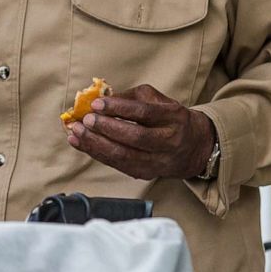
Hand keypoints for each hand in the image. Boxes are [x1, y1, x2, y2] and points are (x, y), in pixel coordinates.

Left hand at [67, 84, 216, 180]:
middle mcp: (169, 141)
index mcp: (174, 118)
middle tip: (86, 120)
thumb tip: (102, 99)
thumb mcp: (158, 100)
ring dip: (96, 145)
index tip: (96, 103)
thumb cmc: (170, 118)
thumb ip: (131, 98)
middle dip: (106, 128)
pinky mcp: (146, 174)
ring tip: (76, 133)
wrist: (194, 148)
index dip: (119, 108)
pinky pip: (118, 165)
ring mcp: (158, 161)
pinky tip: (82, 144)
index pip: (145, 113)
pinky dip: (97, 154)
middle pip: (135, 137)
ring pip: (124, 156)